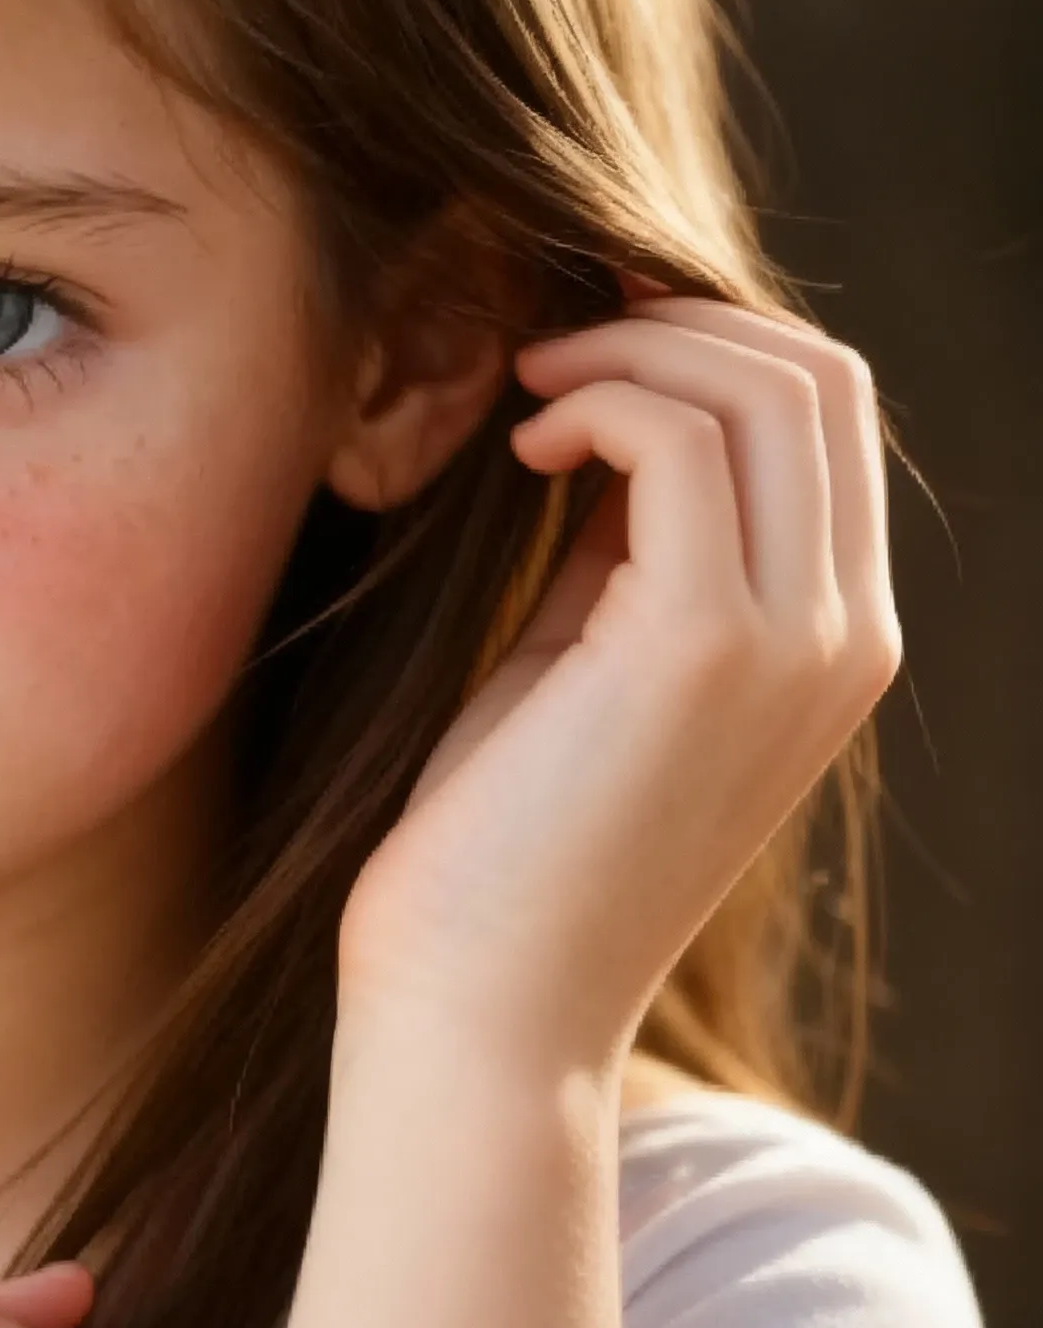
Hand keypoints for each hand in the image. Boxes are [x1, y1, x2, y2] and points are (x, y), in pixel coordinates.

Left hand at [335, 295, 901, 1075]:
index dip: (712, 341)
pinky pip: (679, 441)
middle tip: (551, 349)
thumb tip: (616, 401)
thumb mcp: (591, 650)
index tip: (590, 342)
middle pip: (819, 379)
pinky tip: (523, 444)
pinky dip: (596, 401)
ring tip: (528, 392)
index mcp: (837, 639)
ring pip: (765, 389)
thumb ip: (632, 535)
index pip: (832, 419)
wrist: (478, 1004)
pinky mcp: (703, 647)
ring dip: (627, 350)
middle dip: (675, 322)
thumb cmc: (509, 830)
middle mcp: (848, 636)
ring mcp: (793, 643)